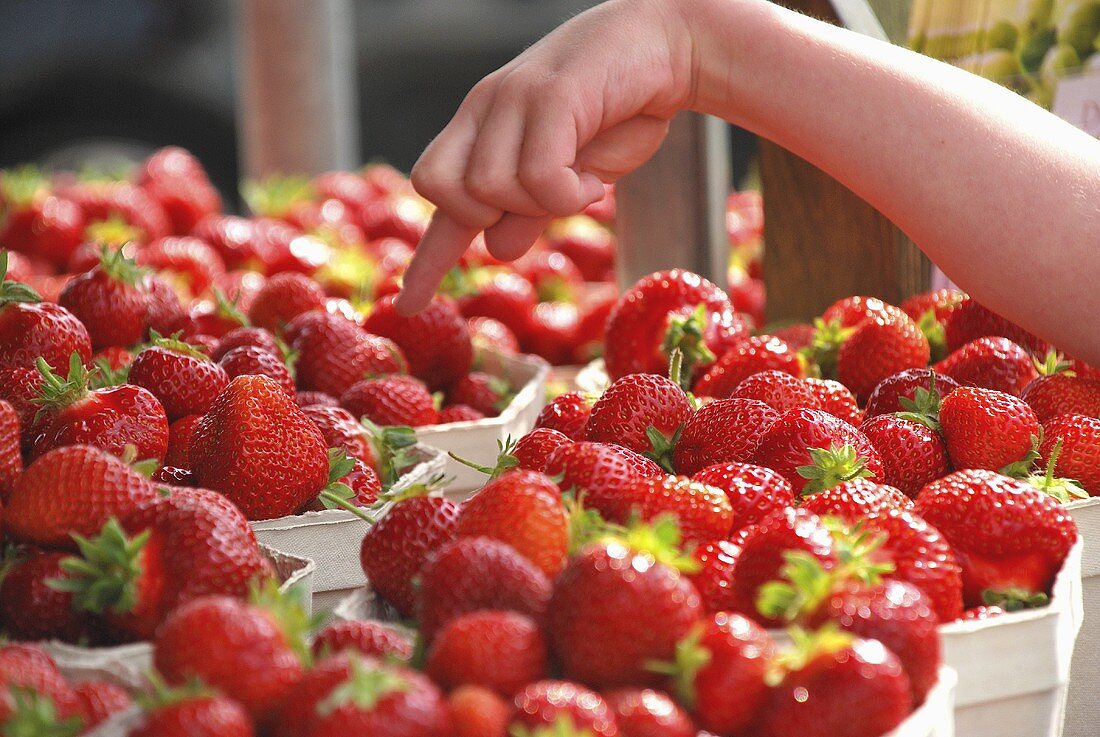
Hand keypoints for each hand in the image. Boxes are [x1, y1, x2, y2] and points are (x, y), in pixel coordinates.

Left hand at [396, 0, 698, 312]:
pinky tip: (595, 176)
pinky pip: (538, 181)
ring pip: (491, 193)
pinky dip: (572, 196)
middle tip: (544, 202)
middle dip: (491, 218)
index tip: (408, 305)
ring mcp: (511, 100)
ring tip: (582, 180)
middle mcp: (484, 112)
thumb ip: (530, 211)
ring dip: (545, 205)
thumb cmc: (618, 112)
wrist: (666, 47)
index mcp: (482, 130)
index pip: (437, 196)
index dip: (425, 258)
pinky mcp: (547, 97)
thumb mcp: (568, 177)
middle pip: (446, 195)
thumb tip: (499, 248)